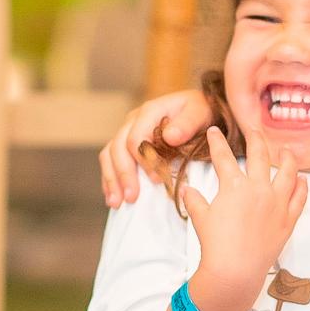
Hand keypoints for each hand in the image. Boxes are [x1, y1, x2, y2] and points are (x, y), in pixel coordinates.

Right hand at [100, 90, 211, 206]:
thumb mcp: (200, 113)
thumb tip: (170, 137)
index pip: (136, 138)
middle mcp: (133, 120)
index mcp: (150, 111)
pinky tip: (113, 197)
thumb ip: (187, 124)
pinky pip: (110, 160)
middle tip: (131, 198)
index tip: (156, 180)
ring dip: (112, 180)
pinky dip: (110, 179)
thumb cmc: (200, 111)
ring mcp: (127, 131)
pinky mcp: (125, 143)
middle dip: (123, 174)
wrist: (198, 108)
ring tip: (117, 202)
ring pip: (109, 155)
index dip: (144, 161)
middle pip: (118, 147)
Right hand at [179, 128, 307, 310]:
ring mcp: (277, 202)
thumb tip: (187, 189)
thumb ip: (195, 201)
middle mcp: (259, 189)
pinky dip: (302, 186)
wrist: (235, 271)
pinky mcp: (289, 218)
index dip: (216, 141)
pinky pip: (300, 197)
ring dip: (287, 157)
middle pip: (260, 154)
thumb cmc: (215, 245)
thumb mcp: (200, 219)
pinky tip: (302, 179)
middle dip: (256, 137)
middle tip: (253, 129)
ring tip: (286, 150)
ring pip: (288, 171)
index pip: (223, 156)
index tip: (214, 131)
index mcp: (234, 186)